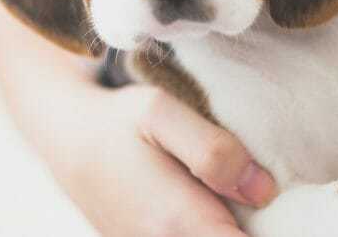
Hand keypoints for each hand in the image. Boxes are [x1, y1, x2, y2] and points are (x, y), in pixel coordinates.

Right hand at [46, 84, 275, 236]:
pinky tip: (211, 203)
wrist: (66, 139)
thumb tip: (263, 190)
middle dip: (254, 225)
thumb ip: (213, 151)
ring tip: (233, 197)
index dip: (272, 229)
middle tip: (256, 189)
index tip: (271, 198)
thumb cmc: (117, 121)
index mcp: (178, 221)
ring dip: (228, 224)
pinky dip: (210, 224)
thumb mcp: (160, 112)